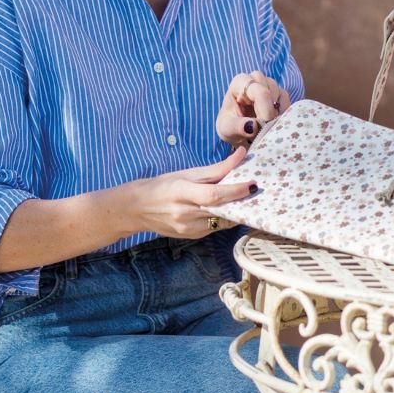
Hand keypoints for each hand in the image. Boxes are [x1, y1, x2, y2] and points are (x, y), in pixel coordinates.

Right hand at [123, 147, 254, 237]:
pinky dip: (225, 217)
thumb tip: (241, 155)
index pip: (214, 195)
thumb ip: (217, 168)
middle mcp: (185, 214)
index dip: (235, 191)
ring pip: (222, 221)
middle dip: (242, 201)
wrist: (137, 209)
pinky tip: (228, 207)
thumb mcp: (187, 173)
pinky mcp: (192, 237)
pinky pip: (216, 227)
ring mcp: (188, 229)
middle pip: (221, 209)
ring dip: (236, 210)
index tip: (253, 184)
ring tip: (245, 197)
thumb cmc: (163, 186)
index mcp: (182, 193)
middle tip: (256, 191)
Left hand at [215, 71, 290, 147]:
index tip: (264, 127)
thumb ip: (237, 127)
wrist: (238, 128)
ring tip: (266, 127)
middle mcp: (257, 79)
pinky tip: (274, 125)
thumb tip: (253, 126)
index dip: (266, 111)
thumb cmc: (230, 124)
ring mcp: (271, 85)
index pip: (260, 92)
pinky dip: (284, 116)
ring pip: (282, 97)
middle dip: (270, 113)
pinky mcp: (281, 95)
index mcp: (240, 82)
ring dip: (277, 115)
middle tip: (263, 130)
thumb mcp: (227, 128)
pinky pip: (289, 104)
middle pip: (273, 93)